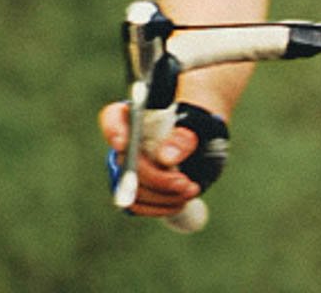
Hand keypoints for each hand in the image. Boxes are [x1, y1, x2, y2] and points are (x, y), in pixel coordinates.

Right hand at [99, 101, 202, 217]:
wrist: (207, 142)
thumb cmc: (199, 124)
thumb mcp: (199, 123)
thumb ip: (184, 135)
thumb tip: (166, 158)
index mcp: (138, 114)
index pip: (113, 117)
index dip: (113, 130)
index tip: (123, 143)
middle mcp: (126, 141)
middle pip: (125, 162)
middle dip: (154, 177)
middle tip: (183, 183)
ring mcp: (129, 167)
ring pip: (131, 188)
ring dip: (161, 196)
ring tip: (190, 191)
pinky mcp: (136, 188)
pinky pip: (137, 204)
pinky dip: (159, 207)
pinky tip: (180, 202)